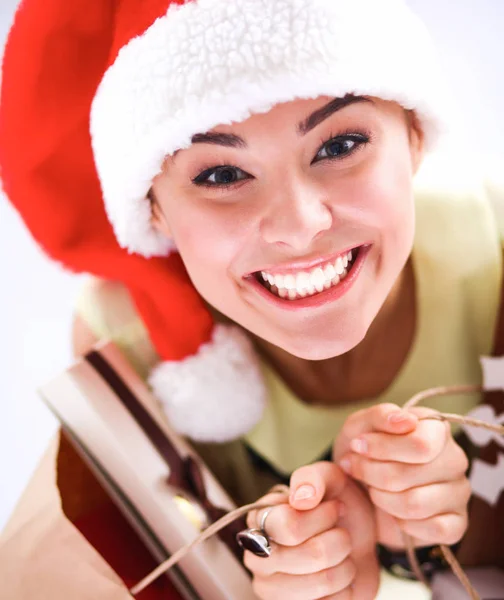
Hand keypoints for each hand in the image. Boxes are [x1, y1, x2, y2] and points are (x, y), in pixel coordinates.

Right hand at [244, 462, 379, 599]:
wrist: (357, 540)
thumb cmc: (337, 506)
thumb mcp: (330, 478)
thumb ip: (314, 478)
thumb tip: (301, 498)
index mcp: (259, 519)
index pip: (288, 525)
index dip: (321, 517)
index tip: (334, 507)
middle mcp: (258, 556)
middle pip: (310, 555)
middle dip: (339, 541)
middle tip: (341, 533)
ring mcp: (272, 589)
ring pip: (322, 581)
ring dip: (345, 565)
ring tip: (342, 554)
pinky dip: (346, 589)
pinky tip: (338, 576)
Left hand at [333, 403, 470, 548]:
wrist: (358, 489)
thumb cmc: (363, 452)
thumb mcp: (360, 426)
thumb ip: (380, 416)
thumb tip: (405, 421)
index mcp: (436, 429)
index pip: (420, 444)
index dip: (382, 448)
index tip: (357, 445)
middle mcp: (454, 458)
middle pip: (412, 474)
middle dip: (372, 473)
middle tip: (356, 468)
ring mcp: (459, 492)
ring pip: (416, 503)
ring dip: (382, 498)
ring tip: (372, 489)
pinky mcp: (457, 523)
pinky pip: (433, 530)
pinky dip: (402, 523)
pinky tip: (393, 512)